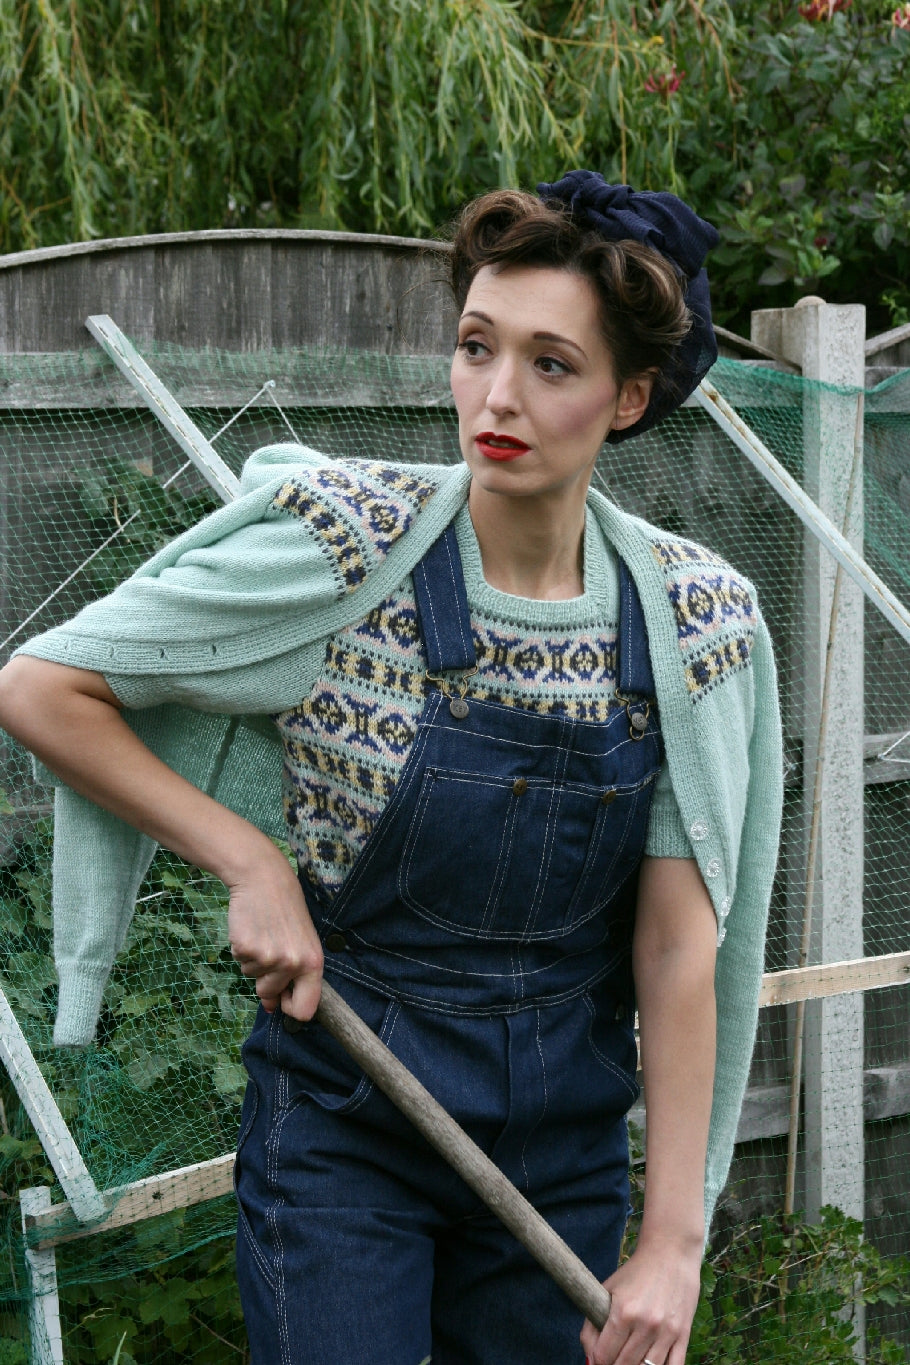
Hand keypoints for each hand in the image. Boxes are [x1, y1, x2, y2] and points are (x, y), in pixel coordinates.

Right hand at [227, 845, 323, 1019]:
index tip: (283, 997)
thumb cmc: (285, 910)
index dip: (290, 1008)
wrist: (263, 879)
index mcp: (313, 964)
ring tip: (263, 933)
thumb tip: (272, 1008)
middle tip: (270, 947)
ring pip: (253, 977)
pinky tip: (251, 929)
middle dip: (265, 979)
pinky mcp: (246, 949)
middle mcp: (293, 964)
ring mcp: (268, 958)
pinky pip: (239, 961)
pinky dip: (241, 949)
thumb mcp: (300, 942)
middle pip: (270, 995)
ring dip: (254, 960)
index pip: (305, 1009)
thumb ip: (293, 976)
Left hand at [579, 1236, 701, 1364]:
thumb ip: (593, 1323)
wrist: (670, 1253)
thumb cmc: (636, 1272)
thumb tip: (590, 1357)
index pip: (603, 1355)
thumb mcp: (608, 1290)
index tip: (598, 1356)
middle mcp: (645, 1325)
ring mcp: (666, 1332)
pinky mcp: (683, 1334)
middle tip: (613, 1357)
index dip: (597, 1359)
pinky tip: (649, 1363)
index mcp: (623, 1312)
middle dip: (613, 1364)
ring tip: (630, 1358)